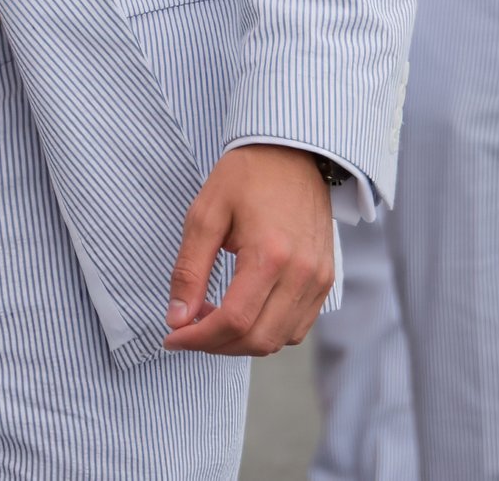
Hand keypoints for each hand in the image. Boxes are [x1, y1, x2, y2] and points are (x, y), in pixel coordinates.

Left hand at [163, 144, 334, 356]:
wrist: (291, 154)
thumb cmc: (244, 177)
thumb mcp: (205, 216)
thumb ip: (190, 270)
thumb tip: (177, 317)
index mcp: (270, 255)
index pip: (234, 320)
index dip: (198, 338)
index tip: (171, 336)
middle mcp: (303, 274)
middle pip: (259, 338)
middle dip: (216, 345)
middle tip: (186, 330)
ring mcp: (320, 280)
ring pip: (280, 339)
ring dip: (242, 342)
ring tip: (210, 317)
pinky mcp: (326, 280)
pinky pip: (298, 326)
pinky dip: (267, 330)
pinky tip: (241, 311)